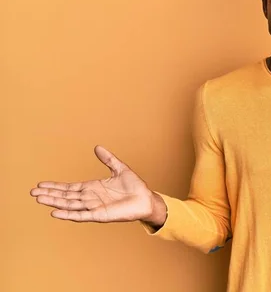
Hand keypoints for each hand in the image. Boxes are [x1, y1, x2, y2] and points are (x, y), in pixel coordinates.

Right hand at [30, 145, 163, 223]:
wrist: (146, 199)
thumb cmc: (135, 186)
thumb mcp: (120, 168)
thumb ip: (108, 159)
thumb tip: (97, 147)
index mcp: (93, 188)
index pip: (69, 188)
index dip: (55, 186)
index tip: (41, 184)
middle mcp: (90, 198)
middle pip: (65, 196)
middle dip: (50, 194)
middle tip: (32, 192)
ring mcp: (94, 207)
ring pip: (70, 205)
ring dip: (54, 202)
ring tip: (39, 199)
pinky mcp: (100, 215)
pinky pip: (81, 215)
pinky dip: (68, 214)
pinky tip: (55, 212)